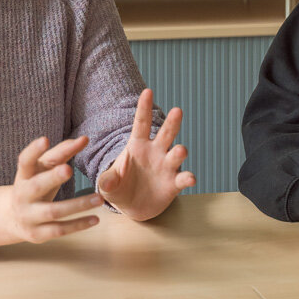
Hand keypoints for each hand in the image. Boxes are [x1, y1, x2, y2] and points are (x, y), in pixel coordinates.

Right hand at [0, 135, 103, 247]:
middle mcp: (23, 195)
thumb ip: (63, 152)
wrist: (12, 218)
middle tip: (68, 169)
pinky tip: (96, 219)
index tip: (45, 139)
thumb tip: (85, 139)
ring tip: (99, 199)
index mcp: (24, 175)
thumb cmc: (36, 184)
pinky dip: (78, 225)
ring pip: (53, 211)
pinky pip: (59, 230)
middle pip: (37, 186)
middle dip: (52, 178)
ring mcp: (28, 216)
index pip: (25, 161)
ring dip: (77, 205)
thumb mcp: (43, 168)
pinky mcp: (37, 234)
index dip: (34, 150)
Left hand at [95, 88, 196, 220]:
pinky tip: (190, 179)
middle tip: (177, 110)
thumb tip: (107, 181)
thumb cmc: (119, 189)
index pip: (141, 123)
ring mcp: (167, 166)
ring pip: (177, 154)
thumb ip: (107, 181)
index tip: (147, 91)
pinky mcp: (174, 183)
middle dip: (172, 122)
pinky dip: (188, 178)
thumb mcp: (107, 185)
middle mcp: (156, 151)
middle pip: (166, 133)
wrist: (133, 207)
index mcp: (137, 145)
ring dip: (180, 152)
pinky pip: (183, 178)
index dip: (144, 108)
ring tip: (180, 151)